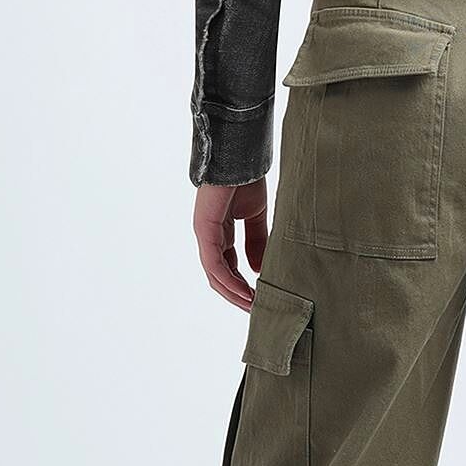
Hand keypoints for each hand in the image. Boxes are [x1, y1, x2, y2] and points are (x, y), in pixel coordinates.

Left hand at [193, 178, 268, 310]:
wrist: (240, 156)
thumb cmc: (246, 180)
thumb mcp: (255, 216)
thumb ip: (256, 242)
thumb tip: (257, 270)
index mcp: (221, 232)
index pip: (229, 266)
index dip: (243, 284)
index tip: (260, 298)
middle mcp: (210, 236)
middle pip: (219, 275)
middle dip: (237, 294)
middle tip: (256, 309)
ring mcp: (205, 234)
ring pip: (215, 274)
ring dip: (233, 293)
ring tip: (252, 306)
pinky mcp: (205, 230)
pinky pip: (214, 264)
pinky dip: (229, 281)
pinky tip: (244, 292)